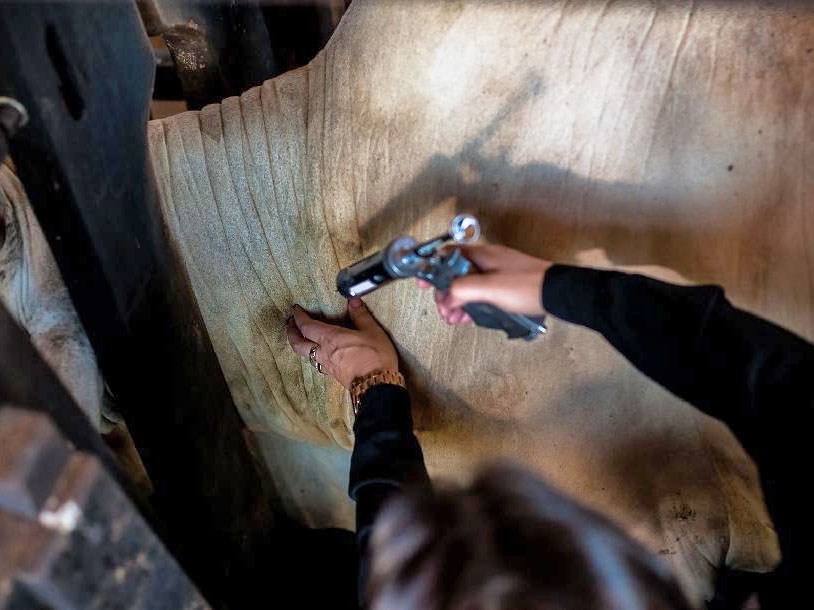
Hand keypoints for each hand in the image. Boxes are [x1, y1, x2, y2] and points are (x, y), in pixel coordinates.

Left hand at [286, 299, 398, 388]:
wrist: (377, 386)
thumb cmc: (375, 357)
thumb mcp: (372, 331)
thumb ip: (360, 315)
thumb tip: (353, 300)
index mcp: (330, 338)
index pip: (306, 326)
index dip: (298, 317)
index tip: (295, 309)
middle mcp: (324, 352)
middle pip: (298, 344)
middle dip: (291, 332)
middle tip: (290, 323)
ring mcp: (327, 365)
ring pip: (305, 355)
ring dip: (300, 344)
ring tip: (302, 337)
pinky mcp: (333, 375)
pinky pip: (317, 363)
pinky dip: (312, 355)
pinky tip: (319, 353)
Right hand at [418, 244, 551, 323]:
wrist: (558, 293)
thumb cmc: (524, 287)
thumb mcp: (488, 288)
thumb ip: (461, 289)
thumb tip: (446, 297)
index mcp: (481, 255)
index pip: (446, 255)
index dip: (431, 268)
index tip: (422, 284)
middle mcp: (487, 261)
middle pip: (455, 274)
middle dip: (445, 293)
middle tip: (445, 312)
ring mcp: (497, 273)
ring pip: (468, 286)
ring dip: (457, 303)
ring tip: (454, 321)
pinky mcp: (506, 286)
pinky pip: (481, 294)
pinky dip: (472, 305)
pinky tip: (469, 319)